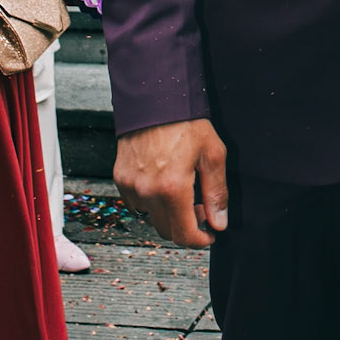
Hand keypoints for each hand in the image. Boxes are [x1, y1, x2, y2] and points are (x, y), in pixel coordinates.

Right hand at [114, 118, 228, 247]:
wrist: (155, 99)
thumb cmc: (186, 122)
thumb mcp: (213, 154)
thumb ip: (217, 192)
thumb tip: (219, 222)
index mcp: (172, 188)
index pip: (183, 234)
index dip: (199, 240)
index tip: (210, 235)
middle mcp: (147, 192)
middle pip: (166, 230)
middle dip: (186, 226)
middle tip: (200, 208)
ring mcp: (130, 186)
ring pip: (151, 217)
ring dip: (168, 214)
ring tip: (183, 191)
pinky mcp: (120, 178)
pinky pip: (137, 203)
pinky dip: (152, 202)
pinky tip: (164, 183)